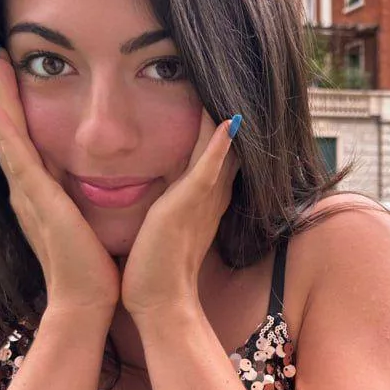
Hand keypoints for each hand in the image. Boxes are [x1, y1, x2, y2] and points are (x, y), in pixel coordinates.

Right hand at [0, 46, 120, 317]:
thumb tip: (93, 172)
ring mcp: (27, 196)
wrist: (87, 300)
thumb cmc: (92, 264)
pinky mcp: (37, 203)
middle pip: (8, 132)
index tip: (15, 74)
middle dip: (2, 93)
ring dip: (0, 99)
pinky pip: (17, 159)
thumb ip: (83, 194)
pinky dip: (4, 132)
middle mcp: (26, 191)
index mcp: (40, 193)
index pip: (25, 141)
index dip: (17, 108)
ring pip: (7, 137)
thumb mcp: (85, 218)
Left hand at [120, 109, 240, 319]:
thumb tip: (153, 191)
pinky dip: (219, 146)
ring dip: (226, 121)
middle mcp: (208, 199)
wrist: (160, 303)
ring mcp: (201, 202)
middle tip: (236, 86)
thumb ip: (164, 208)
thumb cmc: (153, 272)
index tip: (221, 102)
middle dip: (230, 120)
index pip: (216, 160)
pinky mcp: (189, 206)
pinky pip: (208, 170)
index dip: (221, 133)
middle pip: (226, 151)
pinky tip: (227, 121)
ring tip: (232, 90)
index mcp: (201, 203)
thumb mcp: (161, 230)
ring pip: (220, 152)